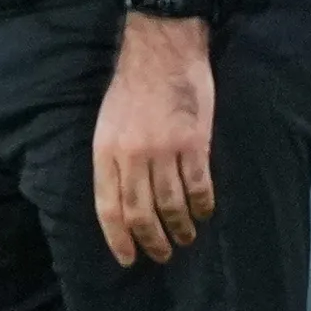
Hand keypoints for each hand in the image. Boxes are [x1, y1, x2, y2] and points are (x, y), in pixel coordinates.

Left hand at [92, 11, 216, 267]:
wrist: (161, 51)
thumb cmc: (131, 89)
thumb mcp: (107, 124)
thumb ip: (112, 161)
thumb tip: (120, 202)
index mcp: (106, 152)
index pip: (109, 208)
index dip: (118, 238)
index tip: (128, 258)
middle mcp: (132, 156)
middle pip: (140, 212)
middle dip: (152, 240)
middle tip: (162, 254)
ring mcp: (164, 151)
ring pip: (172, 204)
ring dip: (180, 227)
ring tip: (186, 238)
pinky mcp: (194, 143)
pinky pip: (199, 186)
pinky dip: (202, 205)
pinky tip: (204, 213)